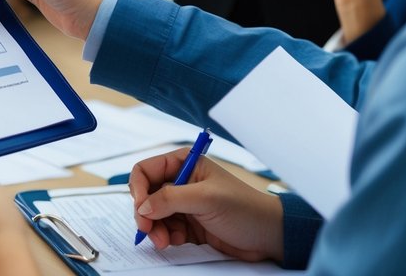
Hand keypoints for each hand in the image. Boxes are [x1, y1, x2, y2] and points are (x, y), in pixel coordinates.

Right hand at [130, 149, 282, 260]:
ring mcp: (184, 205)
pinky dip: (166, 237)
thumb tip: (143, 206)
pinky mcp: (188, 225)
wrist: (266, 236)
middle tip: (148, 230)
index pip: (147, 170)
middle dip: (145, 214)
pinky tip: (176, 241)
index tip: (140, 208)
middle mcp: (181, 182)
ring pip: (154, 216)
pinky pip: (165, 230)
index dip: (138, 189)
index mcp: (185, 164)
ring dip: (155, 229)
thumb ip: (171, 199)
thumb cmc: (244, 208)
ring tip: (164, 241)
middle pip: (146, 195)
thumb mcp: (206, 198)